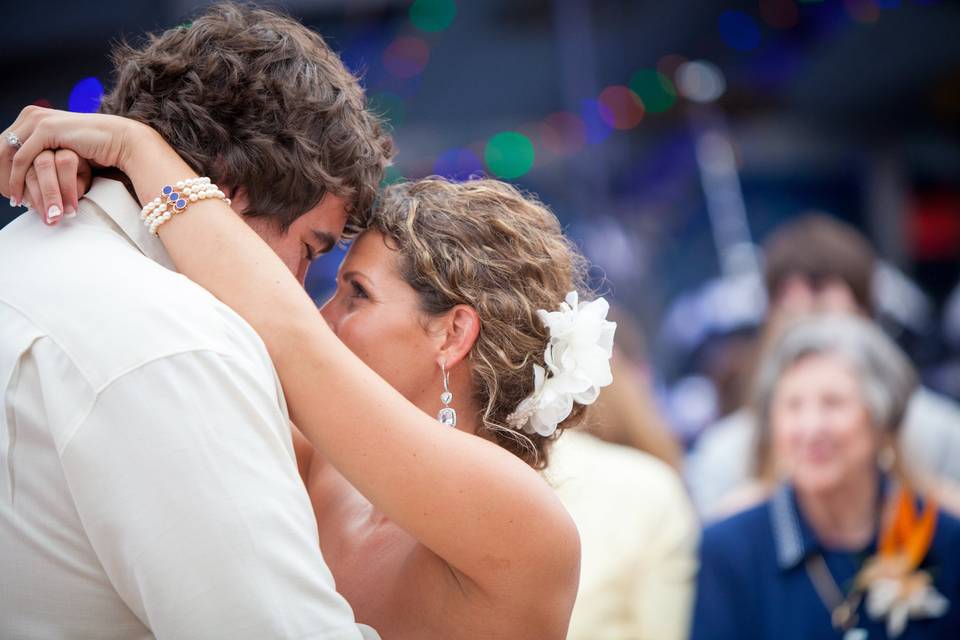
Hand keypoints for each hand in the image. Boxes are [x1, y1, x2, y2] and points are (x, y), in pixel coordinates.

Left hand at [2, 106, 144, 213]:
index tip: (7, 190)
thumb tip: (32, 171)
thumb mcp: (63, 150)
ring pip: (9, 154)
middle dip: (1, 174)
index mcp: (34, 116)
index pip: (5, 144)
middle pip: (1, 148)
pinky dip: (18, 180)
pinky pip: (23, 159)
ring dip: (9, 181)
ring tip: (14, 202)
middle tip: (7, 197)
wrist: (121, 141)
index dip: (2, 168)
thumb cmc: (98, 148)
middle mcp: (32, 114)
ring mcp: (38, 119)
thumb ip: (46, 152)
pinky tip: (20, 197)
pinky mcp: (46, 129)